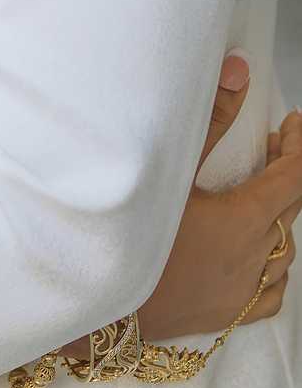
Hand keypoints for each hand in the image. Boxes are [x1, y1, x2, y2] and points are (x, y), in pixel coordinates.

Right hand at [60, 59, 300, 357]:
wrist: (104, 306)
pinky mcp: (230, 314)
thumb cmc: (131, 236)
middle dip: (286, 172)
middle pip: (291, 208)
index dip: (298, 146)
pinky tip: (260, 257)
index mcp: (245, 219)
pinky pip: (274, 292)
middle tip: (271, 147)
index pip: (295, 176)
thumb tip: (240, 73)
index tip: (292, 124)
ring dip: (280, 218)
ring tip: (260, 196)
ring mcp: (245, 290)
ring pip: (286, 250)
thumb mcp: (170, 173)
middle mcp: (255, 256)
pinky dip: (275, 268)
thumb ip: (210, 120)